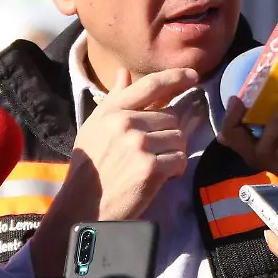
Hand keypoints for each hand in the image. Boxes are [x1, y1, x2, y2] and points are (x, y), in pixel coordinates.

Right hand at [69, 67, 198, 220]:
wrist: (84, 205)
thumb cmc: (90, 166)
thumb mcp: (95, 126)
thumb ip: (114, 99)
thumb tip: (125, 73)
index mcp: (113, 110)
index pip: (150, 85)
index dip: (176, 77)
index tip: (193, 76)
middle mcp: (126, 123)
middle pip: (172, 117)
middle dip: (168, 135)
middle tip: (153, 153)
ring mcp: (139, 145)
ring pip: (179, 139)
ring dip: (173, 153)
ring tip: (154, 165)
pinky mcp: (150, 168)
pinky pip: (180, 160)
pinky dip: (174, 170)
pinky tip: (159, 177)